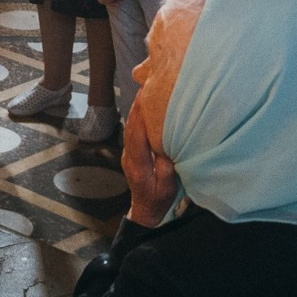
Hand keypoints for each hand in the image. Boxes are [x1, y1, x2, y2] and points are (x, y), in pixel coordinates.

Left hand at [121, 101, 177, 225]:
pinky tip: (146, 108)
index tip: (148, 97)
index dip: (141, 114)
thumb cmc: (159, 201)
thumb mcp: (168, 189)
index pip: (137, 134)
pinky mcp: (132, 153)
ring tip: (147, 91)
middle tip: (148, 85)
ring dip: (138, 109)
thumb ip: (166, 169)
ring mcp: (129, 154)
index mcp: (138, 164)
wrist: (146, 212)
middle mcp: (130, 156)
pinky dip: (139, 117)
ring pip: (131, 127)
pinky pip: (133, 131)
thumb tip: (168, 146)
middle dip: (138, 105)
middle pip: (131, 126)